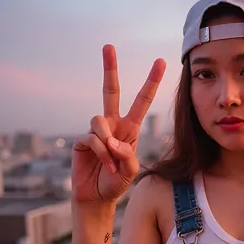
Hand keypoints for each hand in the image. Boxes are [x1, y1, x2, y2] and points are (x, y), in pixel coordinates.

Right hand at [72, 45, 165, 203]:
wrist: (97, 197)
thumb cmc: (117, 182)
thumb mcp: (131, 171)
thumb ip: (127, 156)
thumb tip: (113, 141)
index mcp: (130, 127)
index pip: (141, 100)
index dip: (151, 81)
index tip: (160, 61)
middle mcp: (112, 124)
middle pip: (110, 90)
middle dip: (110, 68)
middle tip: (108, 46)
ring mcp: (96, 131)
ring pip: (99, 120)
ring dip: (107, 142)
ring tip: (112, 162)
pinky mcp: (82, 141)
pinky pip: (91, 138)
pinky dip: (101, 153)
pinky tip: (105, 166)